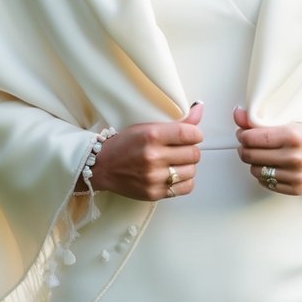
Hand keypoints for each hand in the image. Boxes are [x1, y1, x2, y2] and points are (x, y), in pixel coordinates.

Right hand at [89, 103, 203, 200]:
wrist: (102, 167)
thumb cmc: (124, 144)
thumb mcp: (147, 126)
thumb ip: (177, 122)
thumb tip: (200, 108)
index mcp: (152, 135)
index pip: (189, 133)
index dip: (195, 134)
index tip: (191, 135)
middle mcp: (153, 157)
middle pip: (194, 153)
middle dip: (191, 150)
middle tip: (181, 149)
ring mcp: (154, 177)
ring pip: (191, 171)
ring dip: (187, 166)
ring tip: (176, 162)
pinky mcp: (154, 193)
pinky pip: (186, 187)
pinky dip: (184, 181)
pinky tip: (174, 175)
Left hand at [234, 106, 301, 195]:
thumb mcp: (287, 122)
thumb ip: (258, 120)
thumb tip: (236, 113)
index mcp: (291, 136)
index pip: (251, 138)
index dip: (242, 135)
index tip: (243, 134)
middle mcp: (294, 156)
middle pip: (250, 155)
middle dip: (244, 149)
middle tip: (248, 145)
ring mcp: (296, 174)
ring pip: (256, 171)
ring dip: (254, 163)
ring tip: (263, 156)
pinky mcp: (297, 188)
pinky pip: (267, 183)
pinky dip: (264, 176)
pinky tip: (272, 167)